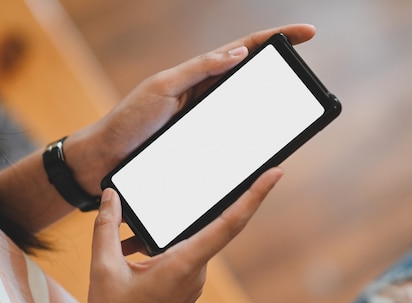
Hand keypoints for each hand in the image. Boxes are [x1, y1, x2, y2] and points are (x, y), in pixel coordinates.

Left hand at [64, 24, 315, 195]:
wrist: (105, 159)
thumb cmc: (128, 121)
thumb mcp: (162, 88)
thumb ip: (199, 69)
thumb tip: (239, 53)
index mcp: (197, 73)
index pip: (243, 49)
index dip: (275, 38)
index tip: (306, 34)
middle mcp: (205, 94)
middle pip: (251, 76)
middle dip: (280, 68)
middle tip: (306, 71)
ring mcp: (205, 120)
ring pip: (245, 108)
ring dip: (269, 105)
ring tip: (293, 106)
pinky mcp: (202, 144)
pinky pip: (234, 138)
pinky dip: (251, 137)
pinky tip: (264, 144)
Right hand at [87, 168, 282, 302]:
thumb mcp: (103, 271)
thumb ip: (107, 229)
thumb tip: (111, 197)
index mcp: (184, 264)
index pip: (229, 223)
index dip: (254, 196)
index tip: (275, 174)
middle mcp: (196, 271)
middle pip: (214, 225)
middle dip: (209, 199)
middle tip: (214, 170)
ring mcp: (193, 280)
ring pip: (193, 240)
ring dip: (170, 227)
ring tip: (138, 226)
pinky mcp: (186, 285)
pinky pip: (183, 253)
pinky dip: (163, 244)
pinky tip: (135, 247)